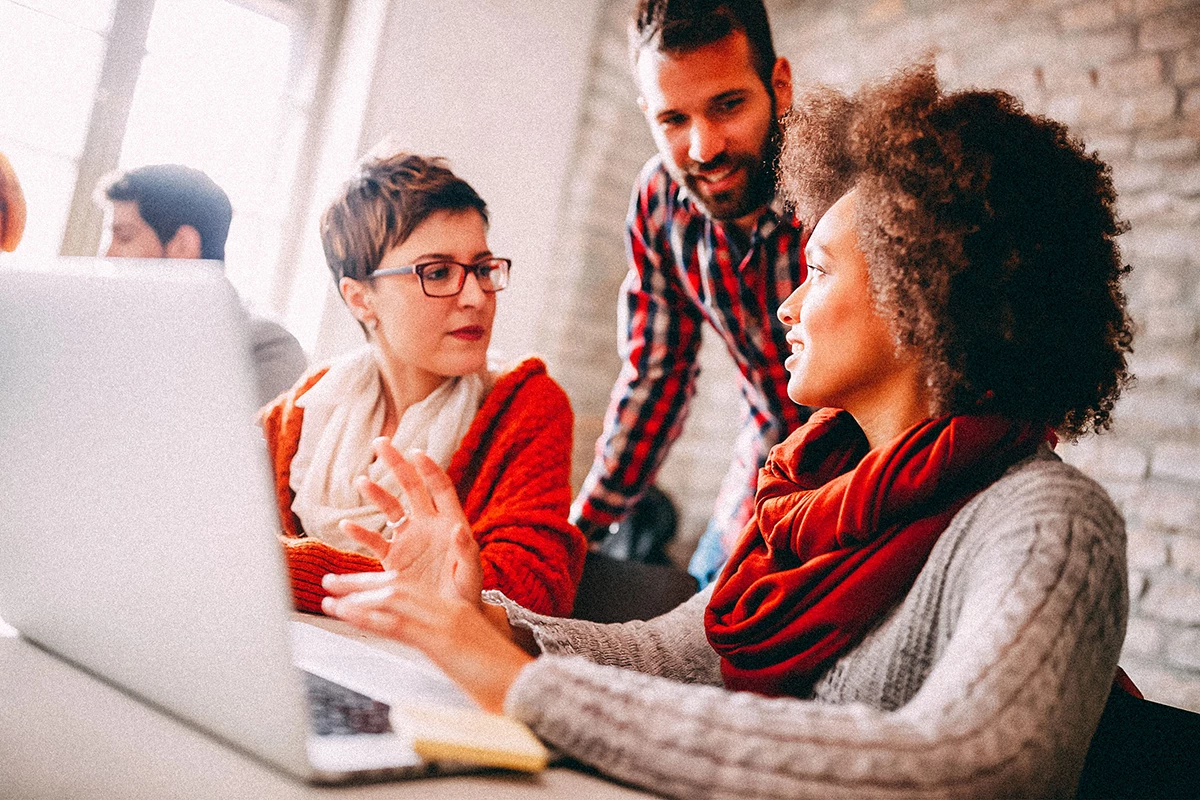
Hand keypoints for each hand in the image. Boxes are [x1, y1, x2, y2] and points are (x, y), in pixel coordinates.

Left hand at [322, 570, 532, 713]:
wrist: (525, 687)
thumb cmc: (500, 679)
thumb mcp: (466, 656)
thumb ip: (443, 646)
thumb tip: (425, 649)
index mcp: (455, 610)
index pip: (409, 588)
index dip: (377, 584)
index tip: (352, 585)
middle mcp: (449, 609)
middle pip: (396, 585)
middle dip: (359, 583)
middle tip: (331, 581)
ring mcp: (446, 621)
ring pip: (392, 598)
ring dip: (355, 596)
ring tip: (328, 597)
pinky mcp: (442, 639)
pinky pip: (396, 622)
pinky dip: (365, 615)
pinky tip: (345, 614)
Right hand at [338, 438, 482, 604]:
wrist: (448, 618)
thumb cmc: (466, 594)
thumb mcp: (471, 575)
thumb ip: (466, 552)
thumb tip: (458, 529)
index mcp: (450, 523)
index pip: (440, 488)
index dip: (429, 469)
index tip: (416, 452)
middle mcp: (427, 525)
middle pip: (411, 487)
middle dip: (396, 464)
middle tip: (381, 443)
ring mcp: (409, 540)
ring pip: (390, 509)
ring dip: (376, 493)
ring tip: (362, 481)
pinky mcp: (393, 558)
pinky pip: (374, 541)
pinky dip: (360, 533)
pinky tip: (347, 524)